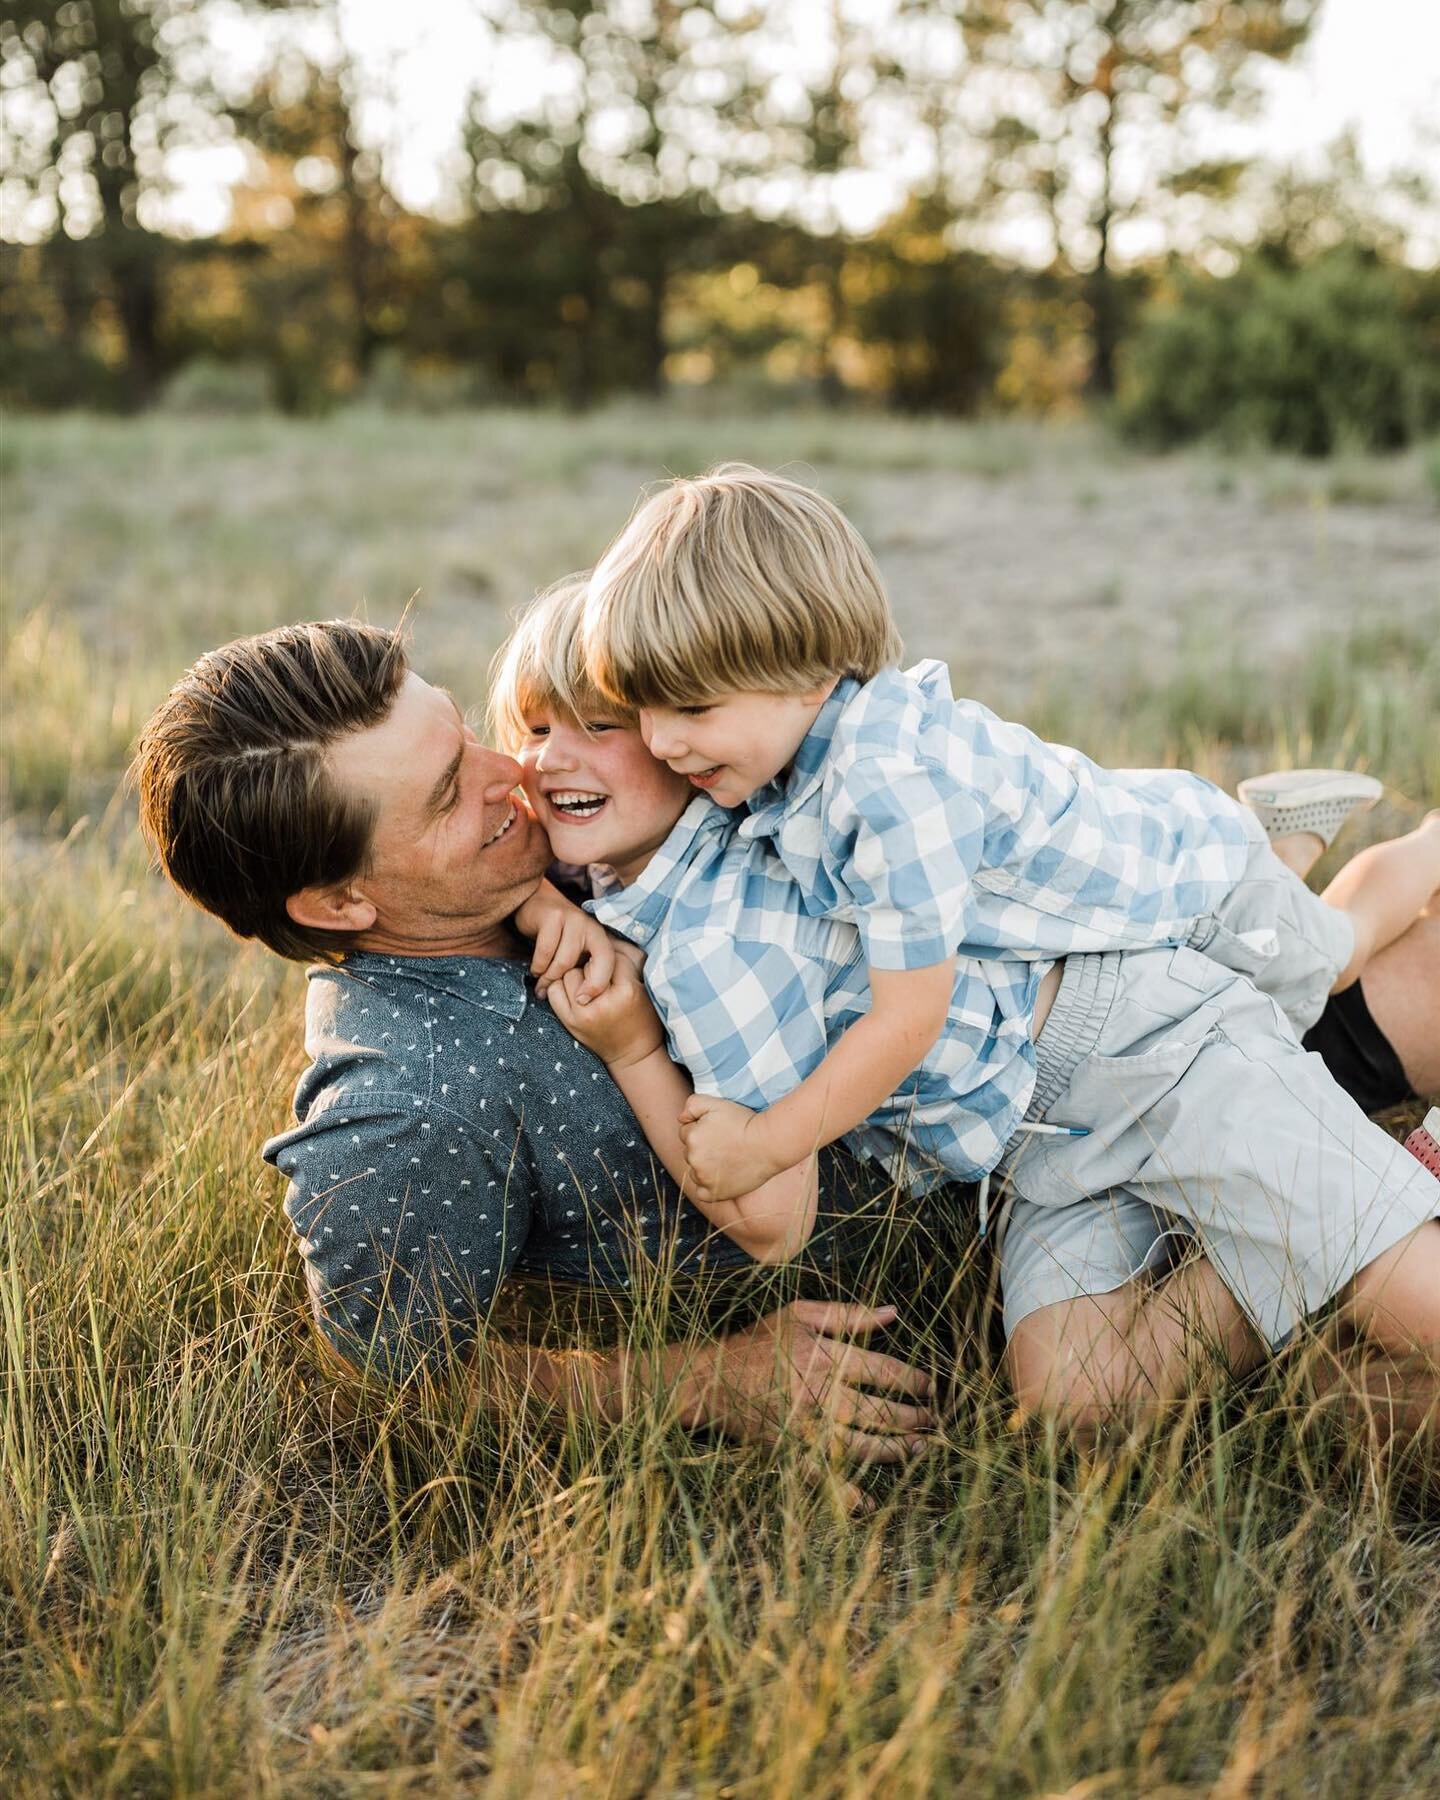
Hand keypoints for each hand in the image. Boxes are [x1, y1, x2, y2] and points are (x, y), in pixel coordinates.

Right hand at [514, 881, 615, 1000]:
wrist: (535, 902)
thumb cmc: (556, 936)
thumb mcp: (575, 952)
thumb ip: (582, 970)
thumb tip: (583, 1002)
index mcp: (600, 937)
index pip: (608, 962)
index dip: (599, 983)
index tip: (583, 1000)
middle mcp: (590, 927)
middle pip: (588, 964)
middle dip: (571, 985)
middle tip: (557, 997)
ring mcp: (573, 919)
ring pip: (565, 960)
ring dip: (550, 978)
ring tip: (541, 987)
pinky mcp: (553, 917)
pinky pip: (546, 951)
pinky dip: (538, 965)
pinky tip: (535, 971)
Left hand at [546, 960, 663, 1068]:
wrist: (633, 1054)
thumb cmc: (642, 1017)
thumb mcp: (642, 987)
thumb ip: (626, 961)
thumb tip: (603, 938)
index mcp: (626, 992)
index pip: (611, 956)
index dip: (612, 957)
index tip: (614, 964)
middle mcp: (602, 1004)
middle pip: (586, 964)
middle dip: (591, 965)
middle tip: (599, 975)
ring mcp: (582, 1014)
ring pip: (568, 974)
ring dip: (576, 974)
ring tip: (587, 984)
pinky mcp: (569, 1022)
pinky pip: (554, 990)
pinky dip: (560, 986)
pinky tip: (573, 991)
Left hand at [677, 1093, 785, 1202]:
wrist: (768, 1143)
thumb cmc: (745, 1122)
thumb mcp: (716, 1103)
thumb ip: (692, 1104)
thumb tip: (681, 1118)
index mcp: (691, 1137)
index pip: (685, 1133)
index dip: (701, 1129)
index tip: (718, 1130)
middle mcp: (694, 1159)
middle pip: (689, 1152)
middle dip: (702, 1147)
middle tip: (725, 1143)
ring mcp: (703, 1178)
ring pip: (695, 1171)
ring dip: (704, 1166)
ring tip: (727, 1158)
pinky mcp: (715, 1193)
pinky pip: (702, 1193)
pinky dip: (708, 1186)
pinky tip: (721, 1177)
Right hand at [691, 1301, 934, 1512]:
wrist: (712, 1378)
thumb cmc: (758, 1342)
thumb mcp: (799, 1314)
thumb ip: (848, 1315)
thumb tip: (893, 1313)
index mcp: (824, 1356)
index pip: (885, 1372)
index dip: (914, 1381)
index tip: (930, 1386)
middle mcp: (819, 1394)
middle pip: (880, 1413)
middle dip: (913, 1419)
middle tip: (932, 1421)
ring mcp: (806, 1427)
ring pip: (863, 1446)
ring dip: (897, 1451)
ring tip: (919, 1448)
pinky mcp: (791, 1451)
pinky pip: (826, 1478)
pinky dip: (849, 1494)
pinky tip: (870, 1500)